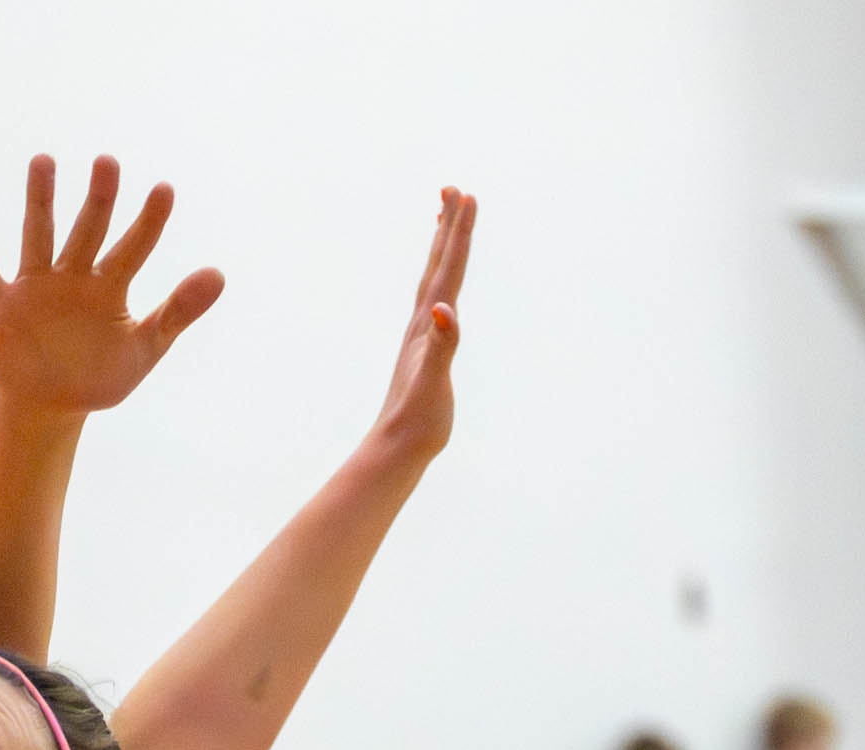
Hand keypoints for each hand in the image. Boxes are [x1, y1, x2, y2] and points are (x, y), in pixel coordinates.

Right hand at [0, 155, 224, 419]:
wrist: (51, 405)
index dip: (150, 222)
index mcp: (110, 287)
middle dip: (99, 200)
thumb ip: (179, 311)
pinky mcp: (0, 305)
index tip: (165, 190)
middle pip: (89, 231)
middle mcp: (73, 277)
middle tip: (109, 161)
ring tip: (44, 161)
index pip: (135, 248)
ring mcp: (36, 287)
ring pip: (40, 236)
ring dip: (41, 201)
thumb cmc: (101, 373)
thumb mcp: (146, 347)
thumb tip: (220, 274)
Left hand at [361, 188, 475, 464]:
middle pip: (438, 263)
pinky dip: (440, 283)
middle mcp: (423, 321)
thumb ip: (442, 344)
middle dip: (448, 226)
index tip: (467, 195)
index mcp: (428, 323)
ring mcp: (422, 333)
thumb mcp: (433, 380)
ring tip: (444, 220)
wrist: (397, 446)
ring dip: (441, 248)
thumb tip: (443, 310)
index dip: (459, 232)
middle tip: (453, 188)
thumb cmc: (418, 418)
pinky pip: (434, 303)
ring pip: (433, 278)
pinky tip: (442, 285)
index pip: (449, 268)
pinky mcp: (424, 348)